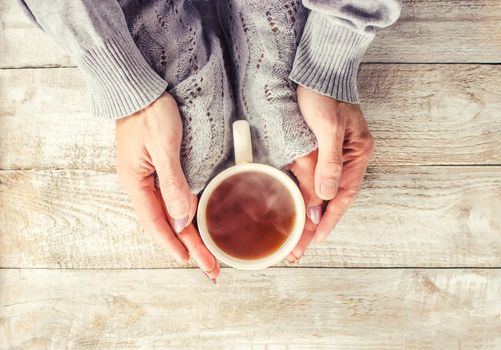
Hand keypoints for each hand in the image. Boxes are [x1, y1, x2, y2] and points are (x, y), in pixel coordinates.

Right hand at [115, 92, 219, 280]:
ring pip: (171, 214)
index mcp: (136, 183)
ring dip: (189, 235)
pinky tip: (196, 226)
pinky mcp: (159, 169)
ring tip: (207, 255)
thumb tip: (182, 220)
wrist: (139, 87)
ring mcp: (150, 178)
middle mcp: (142, 185)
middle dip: (189, 247)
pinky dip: (186, 217)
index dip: (174, 244)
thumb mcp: (164, 147)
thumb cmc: (150, 113)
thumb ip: (173, 184)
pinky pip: (172, 200)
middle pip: (167, 223)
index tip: (191, 262)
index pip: (156, 223)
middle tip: (211, 269)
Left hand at [287, 86, 373, 259]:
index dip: (329, 220)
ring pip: (321, 191)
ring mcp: (333, 154)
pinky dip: (303, 194)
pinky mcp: (319, 148)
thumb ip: (328, 163)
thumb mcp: (328, 128)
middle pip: (331, 198)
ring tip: (296, 236)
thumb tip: (324, 197)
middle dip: (316, 224)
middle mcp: (347, 158)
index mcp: (357, 155)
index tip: (315, 240)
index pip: (343, 196)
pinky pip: (311, 178)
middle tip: (299, 248)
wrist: (317, 68)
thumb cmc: (324, 94)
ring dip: (309, 213)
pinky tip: (295, 208)